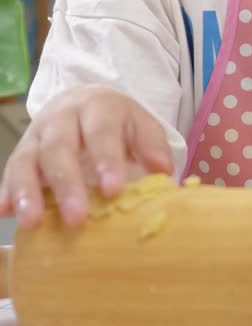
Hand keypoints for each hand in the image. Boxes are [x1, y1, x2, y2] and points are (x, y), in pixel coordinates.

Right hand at [0, 86, 173, 227]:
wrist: (85, 103)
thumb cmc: (118, 124)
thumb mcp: (140, 125)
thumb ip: (152, 145)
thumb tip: (163, 172)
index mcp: (98, 107)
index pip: (102, 131)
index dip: (107, 159)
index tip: (114, 190)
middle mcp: (62, 117)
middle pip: (60, 146)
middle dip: (67, 183)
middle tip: (77, 218)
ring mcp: (37, 135)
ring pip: (27, 159)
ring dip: (28, 191)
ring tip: (32, 222)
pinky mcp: (21, 153)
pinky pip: (10, 171)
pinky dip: (7, 192)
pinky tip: (4, 211)